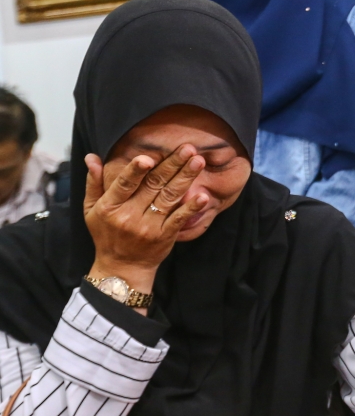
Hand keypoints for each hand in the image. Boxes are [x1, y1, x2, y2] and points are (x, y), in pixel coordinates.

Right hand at [84, 145, 207, 293]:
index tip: (148, 157)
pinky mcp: (165, 235)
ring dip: (185, 178)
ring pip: (169, 197)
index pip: (124, 185)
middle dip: (171, 165)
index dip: (135, 171)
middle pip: (153, 185)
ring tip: (198, 161)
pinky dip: (191, 208)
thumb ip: (94, 182)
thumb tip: (92, 157)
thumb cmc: (106, 234)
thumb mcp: (91, 210)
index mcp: (110, 207)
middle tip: (187, 148)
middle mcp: (129, 216)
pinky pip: (179, 219)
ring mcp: (149, 226)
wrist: (122, 268)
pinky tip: (202, 196)